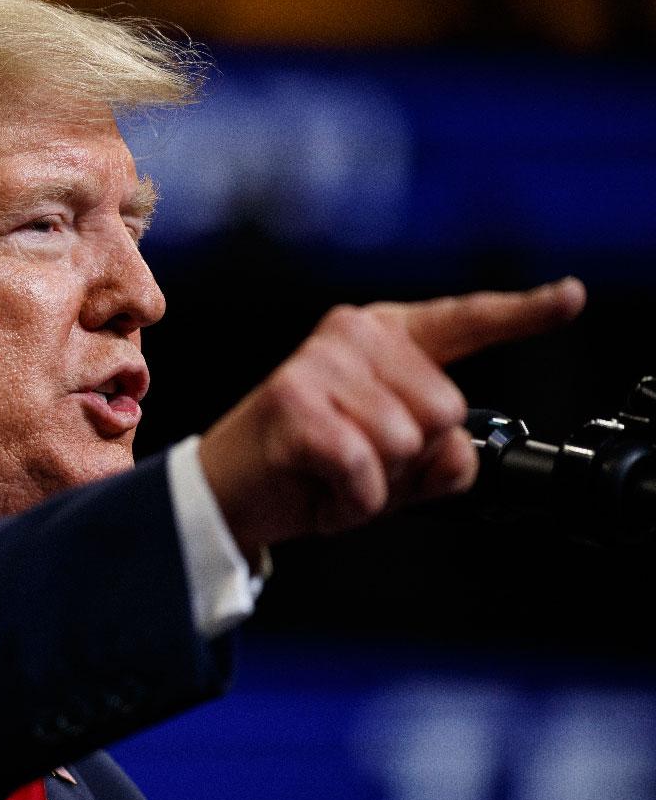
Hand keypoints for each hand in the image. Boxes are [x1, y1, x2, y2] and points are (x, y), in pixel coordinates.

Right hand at [198, 277, 586, 560]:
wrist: (229, 494)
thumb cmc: (310, 469)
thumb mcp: (395, 466)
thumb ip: (443, 456)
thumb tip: (451, 451)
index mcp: (381, 338)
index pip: (463, 322)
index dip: (522, 313)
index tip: (570, 298)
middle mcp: (351, 336)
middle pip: (446, 410)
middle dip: (413, 460)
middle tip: (358, 464)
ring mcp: (319, 365)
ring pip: (407, 443)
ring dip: (378, 486)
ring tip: (333, 476)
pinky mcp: (295, 404)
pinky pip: (365, 470)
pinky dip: (351, 501)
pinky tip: (319, 488)